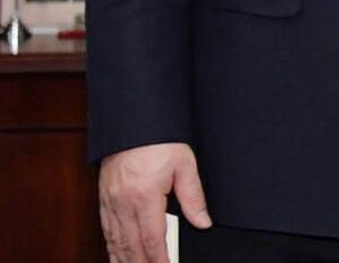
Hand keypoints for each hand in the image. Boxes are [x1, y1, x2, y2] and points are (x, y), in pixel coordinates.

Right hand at [98, 142, 208, 262]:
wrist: (132, 121)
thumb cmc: (159, 140)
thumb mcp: (185, 165)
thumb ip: (194, 197)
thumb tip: (203, 222)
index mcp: (145, 197)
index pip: (152, 239)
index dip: (159, 259)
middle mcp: (123, 203)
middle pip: (131, 245)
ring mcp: (110, 202)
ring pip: (115, 241)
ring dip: (124, 259)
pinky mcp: (104, 198)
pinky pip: (106, 229)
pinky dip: (111, 246)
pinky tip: (117, 255)